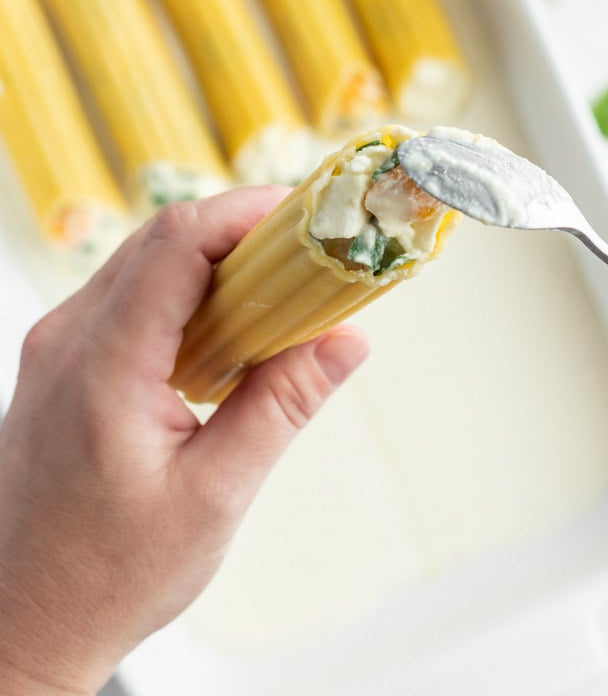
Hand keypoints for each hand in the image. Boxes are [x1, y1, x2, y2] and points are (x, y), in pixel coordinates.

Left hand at [0, 189, 368, 695]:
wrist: (23, 624)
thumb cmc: (106, 577)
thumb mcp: (214, 497)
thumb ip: (281, 406)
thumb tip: (347, 341)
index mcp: (102, 367)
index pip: (176, 242)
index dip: (244, 213)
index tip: (305, 217)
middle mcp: (68, 340)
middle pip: (160, 239)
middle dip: (239, 230)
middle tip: (307, 252)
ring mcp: (57, 348)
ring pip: (143, 262)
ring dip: (212, 260)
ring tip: (278, 289)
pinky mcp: (62, 362)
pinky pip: (128, 296)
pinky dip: (183, 292)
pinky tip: (226, 328)